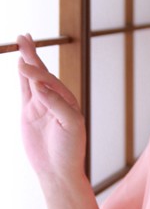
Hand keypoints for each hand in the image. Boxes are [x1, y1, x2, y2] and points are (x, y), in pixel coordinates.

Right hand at [17, 34, 86, 184]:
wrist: (58, 171)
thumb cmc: (70, 150)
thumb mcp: (70, 125)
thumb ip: (56, 104)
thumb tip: (39, 86)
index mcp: (68, 101)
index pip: (50, 81)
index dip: (38, 74)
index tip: (25, 68)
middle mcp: (55, 100)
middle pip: (42, 73)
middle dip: (33, 56)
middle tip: (24, 37)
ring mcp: (41, 105)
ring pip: (32, 78)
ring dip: (27, 61)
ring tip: (22, 41)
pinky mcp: (30, 113)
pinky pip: (24, 90)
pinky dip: (22, 77)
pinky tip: (19, 65)